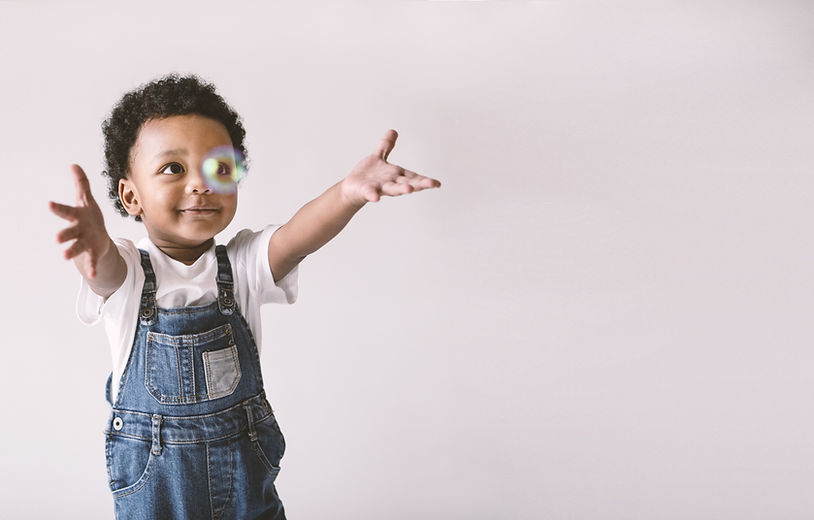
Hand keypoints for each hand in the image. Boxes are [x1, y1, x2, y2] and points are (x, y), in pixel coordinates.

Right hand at [49, 164, 111, 278]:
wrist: (98, 237)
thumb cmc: (89, 217)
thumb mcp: (87, 199)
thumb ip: (81, 183)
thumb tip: (74, 164)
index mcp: (77, 217)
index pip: (66, 211)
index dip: (58, 208)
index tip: (49, 204)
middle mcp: (78, 231)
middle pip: (69, 232)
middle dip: (64, 235)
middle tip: (57, 239)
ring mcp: (85, 242)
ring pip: (77, 247)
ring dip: (71, 252)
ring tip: (65, 256)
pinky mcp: (94, 253)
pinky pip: (92, 261)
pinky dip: (92, 268)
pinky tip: (93, 275)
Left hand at [341, 129, 440, 205]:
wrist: (350, 188)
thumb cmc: (366, 176)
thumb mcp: (378, 157)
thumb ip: (386, 146)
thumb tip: (393, 131)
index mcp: (395, 175)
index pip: (413, 177)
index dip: (425, 180)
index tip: (437, 183)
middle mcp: (390, 182)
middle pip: (408, 182)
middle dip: (420, 184)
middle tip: (432, 184)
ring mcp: (379, 187)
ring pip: (393, 188)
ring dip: (401, 189)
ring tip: (409, 189)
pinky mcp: (367, 191)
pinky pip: (371, 193)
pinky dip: (373, 195)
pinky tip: (376, 198)